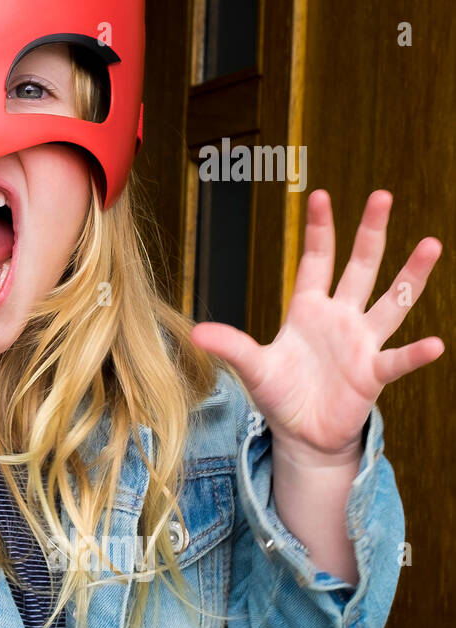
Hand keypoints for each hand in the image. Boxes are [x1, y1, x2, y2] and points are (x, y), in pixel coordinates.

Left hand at [191, 189, 443, 458]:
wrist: (301, 433)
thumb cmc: (281, 394)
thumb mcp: (252, 367)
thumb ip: (231, 346)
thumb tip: (195, 333)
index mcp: (308, 309)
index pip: (316, 260)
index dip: (318, 229)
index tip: (319, 195)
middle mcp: (340, 318)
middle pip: (359, 267)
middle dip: (370, 232)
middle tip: (382, 195)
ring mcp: (360, 343)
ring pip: (391, 302)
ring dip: (410, 276)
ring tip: (431, 244)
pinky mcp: (371, 374)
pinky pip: (396, 360)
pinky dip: (415, 354)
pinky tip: (435, 345)